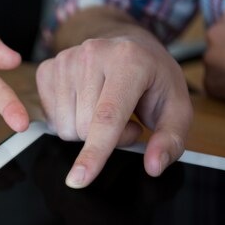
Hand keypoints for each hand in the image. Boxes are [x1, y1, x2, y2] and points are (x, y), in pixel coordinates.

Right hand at [36, 33, 192, 188]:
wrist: (128, 46)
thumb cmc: (153, 79)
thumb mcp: (177, 108)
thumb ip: (171, 140)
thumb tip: (154, 166)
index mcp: (129, 60)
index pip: (107, 117)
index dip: (94, 152)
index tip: (79, 179)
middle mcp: (93, 54)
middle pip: (84, 127)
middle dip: (105, 138)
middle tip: (126, 120)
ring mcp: (66, 60)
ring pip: (65, 127)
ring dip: (86, 130)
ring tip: (106, 109)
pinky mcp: (48, 69)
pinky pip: (51, 119)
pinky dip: (68, 120)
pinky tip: (85, 103)